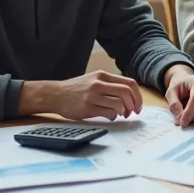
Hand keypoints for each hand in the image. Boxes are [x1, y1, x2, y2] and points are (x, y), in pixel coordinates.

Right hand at [19, 71, 142, 119]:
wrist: (55, 94)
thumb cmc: (76, 89)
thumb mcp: (93, 80)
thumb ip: (109, 86)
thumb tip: (129, 98)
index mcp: (102, 75)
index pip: (129, 83)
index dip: (138, 96)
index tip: (138, 105)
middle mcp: (98, 83)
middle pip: (127, 92)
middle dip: (134, 105)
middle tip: (132, 112)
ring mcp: (92, 95)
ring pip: (119, 103)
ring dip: (124, 112)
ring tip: (121, 115)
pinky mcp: (87, 107)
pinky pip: (108, 113)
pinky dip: (114, 116)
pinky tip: (110, 117)